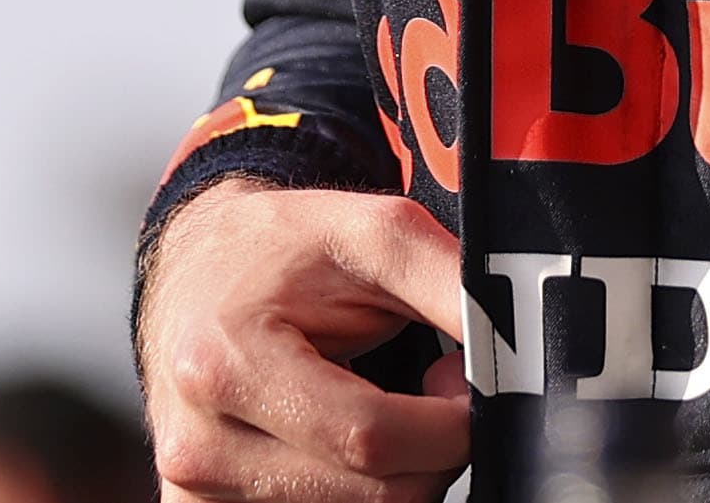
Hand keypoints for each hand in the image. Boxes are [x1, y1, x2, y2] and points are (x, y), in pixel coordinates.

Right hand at [139, 181, 467, 502]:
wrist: (198, 270)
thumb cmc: (276, 249)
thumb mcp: (372, 233)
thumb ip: (449, 284)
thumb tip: (512, 343)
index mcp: (225, 367)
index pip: (369, 440)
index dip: (446, 425)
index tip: (466, 387)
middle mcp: (200, 445)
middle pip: (373, 495)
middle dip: (432, 448)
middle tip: (432, 386)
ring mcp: (197, 492)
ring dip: (399, 469)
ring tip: (385, 400)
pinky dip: (359, 486)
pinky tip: (349, 438)